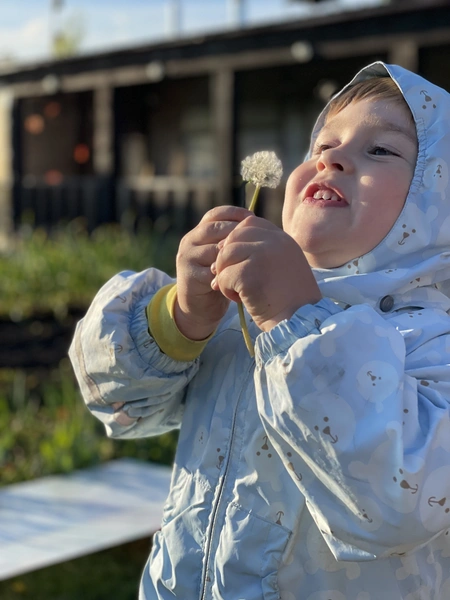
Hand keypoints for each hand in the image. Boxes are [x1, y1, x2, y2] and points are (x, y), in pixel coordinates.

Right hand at [175, 205, 252, 339]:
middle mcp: (190, 241)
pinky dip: (228, 273)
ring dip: (233, 254)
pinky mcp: (189, 276)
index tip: (253, 218)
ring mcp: (187, 258)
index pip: (215, 214)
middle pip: (215, 229)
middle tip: (255, 239)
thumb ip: (233, 241)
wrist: (199, 307)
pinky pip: (212, 271)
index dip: (234, 213)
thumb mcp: (224, 256)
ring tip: (251, 258)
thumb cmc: (218, 278)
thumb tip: (257, 223)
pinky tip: (241, 276)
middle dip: (237, 233)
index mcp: (199, 233)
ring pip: (214, 250)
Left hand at [211, 215, 321, 331]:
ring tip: (238, 291)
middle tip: (230, 279)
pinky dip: (226, 290)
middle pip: (234, 237)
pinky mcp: (249, 273)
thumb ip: (261, 253)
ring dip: (225, 275)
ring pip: (225, 255)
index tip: (236, 260)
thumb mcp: (282, 267)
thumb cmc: (289, 300)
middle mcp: (274, 242)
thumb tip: (222, 247)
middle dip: (226, 258)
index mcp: (283, 239)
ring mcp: (262, 255)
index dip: (237, 239)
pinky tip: (241, 299)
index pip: (250, 223)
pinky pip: (224, 276)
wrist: (299, 321)